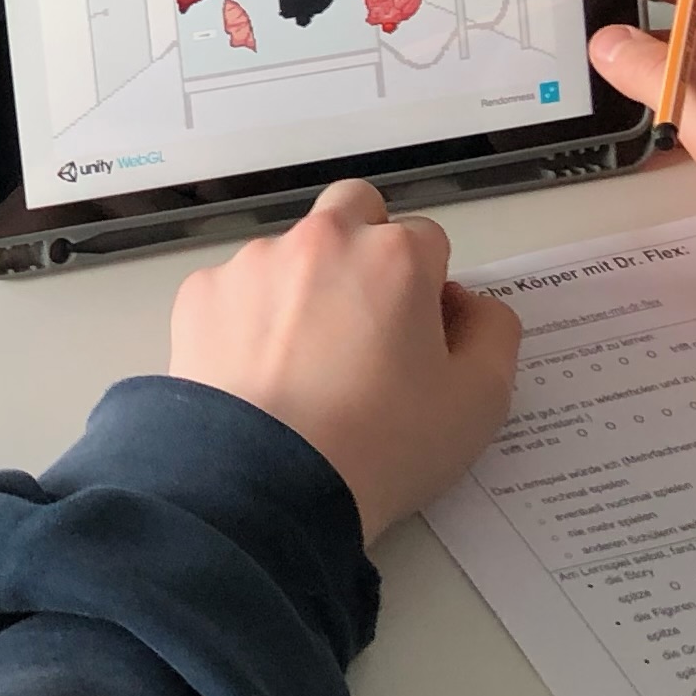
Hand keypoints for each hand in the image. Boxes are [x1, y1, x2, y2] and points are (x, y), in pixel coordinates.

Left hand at [169, 180, 520, 538]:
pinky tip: (258, 375)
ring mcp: (255, 263)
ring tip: (304, 365)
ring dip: (305, 285)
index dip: (429, 288)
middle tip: (365, 319)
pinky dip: (249, 318)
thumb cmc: (377, 446)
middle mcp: (323, 241)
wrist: (263, 485)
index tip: (419, 337)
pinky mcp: (202, 294)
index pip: (428, 241)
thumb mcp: (478, 401)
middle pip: (355, 211)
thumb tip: (470, 305)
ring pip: (291, 250)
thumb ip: (493, 332)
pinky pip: (236, 290)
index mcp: (396, 256)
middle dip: (366, 247)